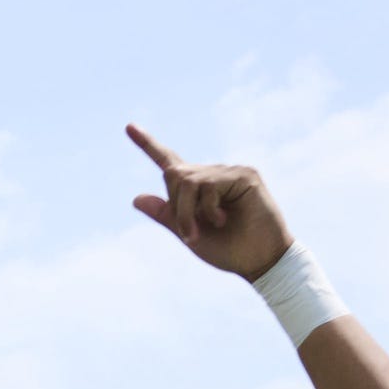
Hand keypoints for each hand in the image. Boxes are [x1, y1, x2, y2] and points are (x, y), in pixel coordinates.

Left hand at [125, 126, 298, 282]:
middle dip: (176, 208)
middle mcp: (211, 175)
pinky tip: (223, 220)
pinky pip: (209, 186)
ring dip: (188, 213)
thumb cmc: (228, 250)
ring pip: (189, 181)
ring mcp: (228, 172)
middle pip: (174, 175)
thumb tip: (136, 198)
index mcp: (196, 188)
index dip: (148, 145)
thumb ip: (166, 215)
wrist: (259, 261)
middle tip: (191, 233)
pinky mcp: (243, 175)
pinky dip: (208, 210)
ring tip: (208, 229)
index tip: (129, 127)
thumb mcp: (189, 235)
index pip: (169, 162)